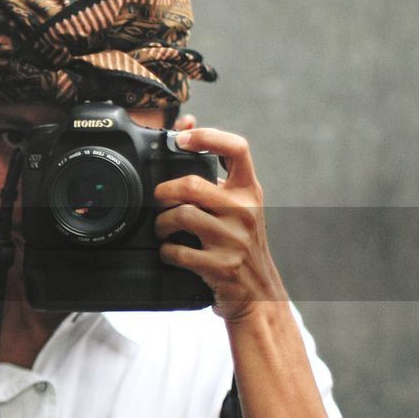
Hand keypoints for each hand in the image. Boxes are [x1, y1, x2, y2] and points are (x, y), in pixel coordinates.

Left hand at [153, 127, 287, 321]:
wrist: (259, 294)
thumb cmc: (241, 243)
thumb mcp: (238, 204)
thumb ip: (215, 170)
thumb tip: (187, 123)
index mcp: (250, 191)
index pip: (237, 149)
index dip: (207, 137)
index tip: (182, 138)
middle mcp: (245, 211)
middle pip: (192, 185)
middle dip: (164, 192)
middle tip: (159, 199)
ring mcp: (234, 240)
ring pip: (180, 216)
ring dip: (161, 224)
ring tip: (163, 229)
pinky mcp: (221, 266)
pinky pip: (178, 251)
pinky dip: (166, 252)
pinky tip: (170, 253)